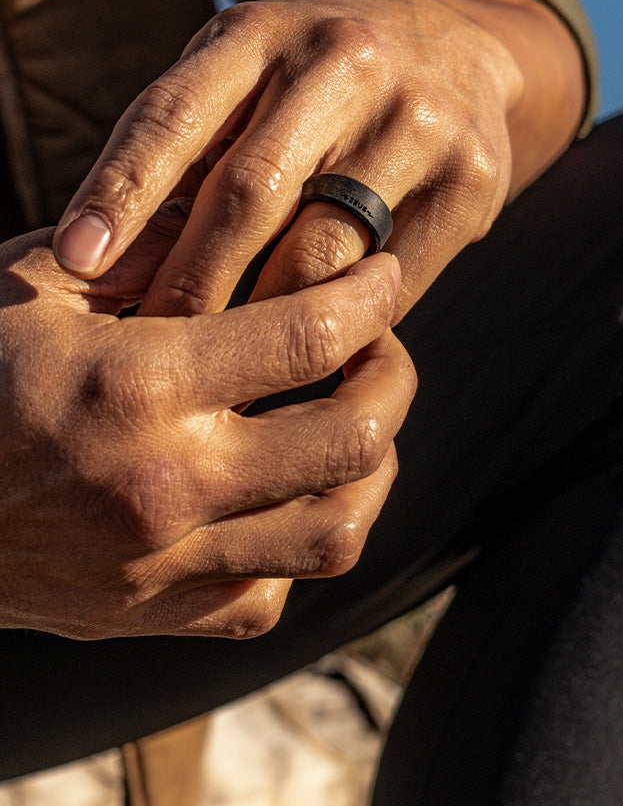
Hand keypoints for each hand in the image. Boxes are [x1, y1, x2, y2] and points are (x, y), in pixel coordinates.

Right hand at [0, 217, 412, 638]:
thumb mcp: (32, 285)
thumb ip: (138, 244)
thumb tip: (230, 200)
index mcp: (138, 383)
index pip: (310, 335)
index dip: (371, 295)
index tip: (381, 273)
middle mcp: (165, 483)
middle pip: (352, 439)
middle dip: (393, 377)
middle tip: (380, 343)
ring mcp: (162, 565)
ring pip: (334, 533)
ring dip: (372, 468)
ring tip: (358, 418)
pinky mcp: (148, 614)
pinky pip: (266, 597)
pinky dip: (299, 544)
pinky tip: (288, 493)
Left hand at [53, 0, 583, 319]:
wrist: (457, 46)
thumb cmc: (313, 79)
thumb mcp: (245, 73)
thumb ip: (182, 146)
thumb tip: (103, 261)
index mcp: (263, 31)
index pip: (176, 113)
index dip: (121, 190)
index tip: (78, 262)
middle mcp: (344, 62)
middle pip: (249, 193)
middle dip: (190, 281)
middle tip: (149, 345)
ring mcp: (417, 118)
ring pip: (321, 251)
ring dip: (262, 319)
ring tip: (222, 367)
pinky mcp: (472, 178)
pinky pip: (390, 279)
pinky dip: (342, 324)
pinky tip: (308, 353)